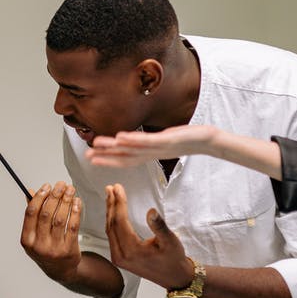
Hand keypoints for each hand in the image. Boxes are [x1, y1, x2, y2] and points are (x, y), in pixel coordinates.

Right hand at [20, 181, 82, 283]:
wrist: (60, 270)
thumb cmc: (46, 247)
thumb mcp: (34, 234)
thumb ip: (33, 214)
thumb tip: (31, 192)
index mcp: (27, 240)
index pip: (31, 213)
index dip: (39, 197)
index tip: (47, 186)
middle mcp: (39, 245)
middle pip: (46, 214)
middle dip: (55, 196)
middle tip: (61, 185)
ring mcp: (54, 249)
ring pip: (60, 219)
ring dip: (66, 201)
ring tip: (70, 190)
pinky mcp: (69, 249)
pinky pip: (72, 226)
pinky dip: (75, 212)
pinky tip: (77, 202)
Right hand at [85, 125, 221, 167]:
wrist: (209, 141)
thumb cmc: (189, 140)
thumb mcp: (167, 140)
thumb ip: (152, 142)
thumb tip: (142, 139)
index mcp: (150, 153)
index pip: (125, 159)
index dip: (107, 160)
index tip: (91, 158)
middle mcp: (152, 153)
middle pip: (124, 157)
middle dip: (105, 157)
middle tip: (87, 155)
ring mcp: (159, 148)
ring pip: (132, 150)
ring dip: (113, 148)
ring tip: (97, 144)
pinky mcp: (168, 141)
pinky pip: (148, 142)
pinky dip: (133, 140)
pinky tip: (121, 137)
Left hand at [105, 184, 193, 288]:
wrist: (174, 278)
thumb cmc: (174, 259)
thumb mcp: (170, 241)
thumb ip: (160, 226)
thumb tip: (151, 211)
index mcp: (132, 251)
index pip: (120, 221)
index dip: (119, 202)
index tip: (118, 187)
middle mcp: (121, 256)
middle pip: (112, 224)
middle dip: (111, 204)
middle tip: (111, 187)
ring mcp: (118, 258)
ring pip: (110, 230)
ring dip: (110, 212)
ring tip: (110, 195)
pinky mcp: (119, 259)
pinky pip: (112, 236)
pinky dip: (112, 222)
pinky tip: (113, 211)